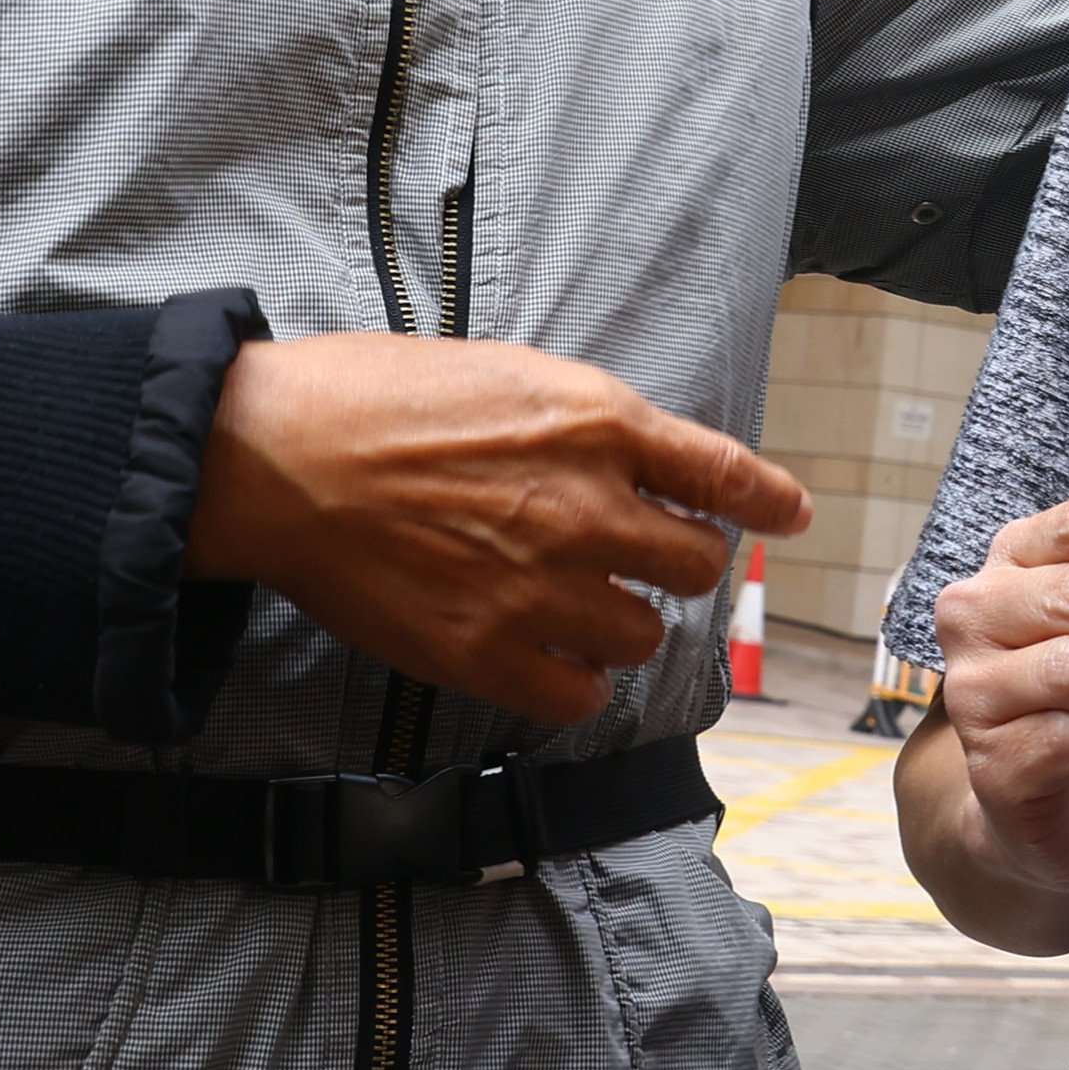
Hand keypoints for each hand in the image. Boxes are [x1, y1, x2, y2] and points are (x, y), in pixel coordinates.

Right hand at [182, 333, 804, 724]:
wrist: (278, 458)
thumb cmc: (374, 397)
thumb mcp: (507, 373)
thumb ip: (585, 424)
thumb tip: (638, 459)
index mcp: (597, 425)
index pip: (723, 473)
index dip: (767, 500)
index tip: (789, 515)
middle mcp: (587, 508)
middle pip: (698, 565)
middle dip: (678, 561)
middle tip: (638, 558)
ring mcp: (541, 588)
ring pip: (644, 636)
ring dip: (621, 623)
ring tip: (573, 603)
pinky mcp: (487, 654)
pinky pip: (578, 697)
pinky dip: (574, 682)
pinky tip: (545, 654)